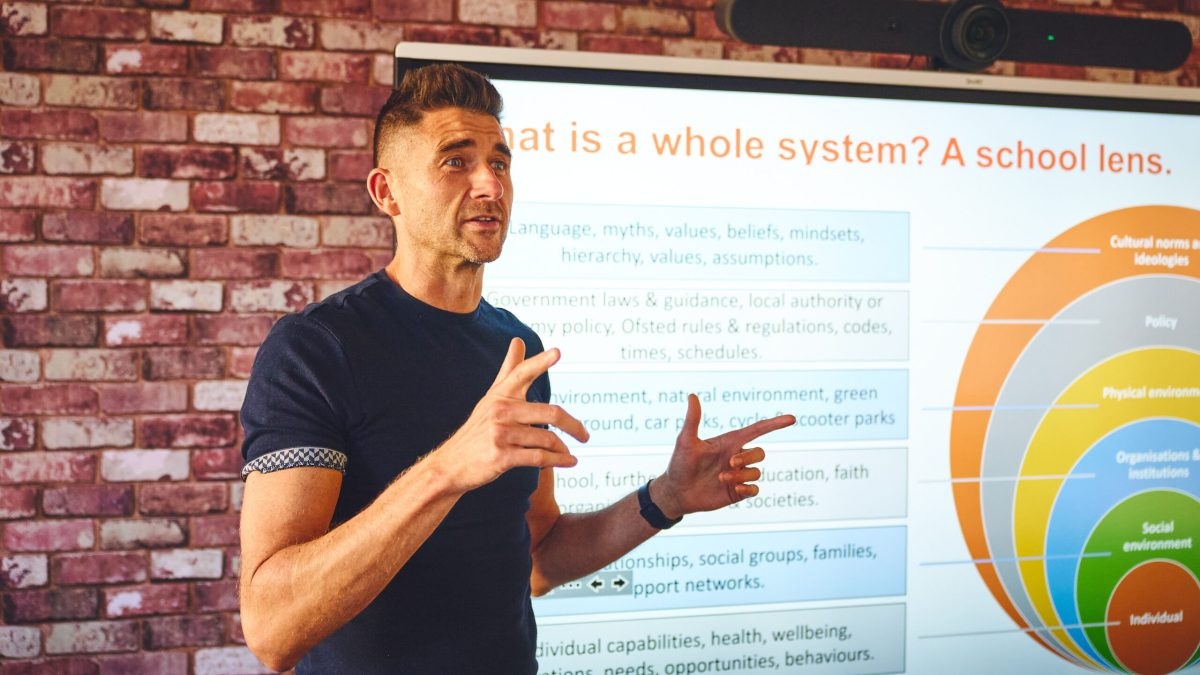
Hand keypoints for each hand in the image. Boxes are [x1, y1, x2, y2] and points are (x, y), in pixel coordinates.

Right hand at [429, 338, 588, 493]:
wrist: (452, 464)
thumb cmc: (477, 430)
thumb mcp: (491, 398)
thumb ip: (509, 370)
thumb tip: (518, 340)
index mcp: (500, 395)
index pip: (522, 374)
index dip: (540, 362)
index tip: (557, 352)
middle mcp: (500, 410)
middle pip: (550, 413)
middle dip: (573, 425)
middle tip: (585, 435)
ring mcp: (500, 433)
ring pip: (547, 438)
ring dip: (563, 449)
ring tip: (570, 453)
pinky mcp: (502, 456)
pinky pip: (539, 457)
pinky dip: (558, 461)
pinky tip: (569, 462)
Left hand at [652, 394, 794, 517]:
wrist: (677, 492)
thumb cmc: (679, 464)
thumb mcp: (686, 441)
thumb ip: (693, 420)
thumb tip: (692, 396)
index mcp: (729, 442)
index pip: (757, 430)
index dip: (775, 424)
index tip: (792, 419)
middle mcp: (736, 457)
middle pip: (759, 453)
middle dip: (748, 457)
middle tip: (729, 464)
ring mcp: (738, 474)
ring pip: (756, 472)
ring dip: (741, 475)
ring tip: (720, 479)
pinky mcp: (737, 491)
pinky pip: (755, 489)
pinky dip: (748, 489)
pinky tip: (734, 489)